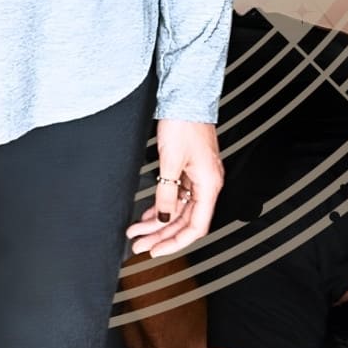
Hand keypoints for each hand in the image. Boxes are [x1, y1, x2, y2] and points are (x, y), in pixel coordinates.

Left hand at [127, 120, 223, 257]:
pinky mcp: (189, 169)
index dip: (176, 243)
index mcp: (209, 185)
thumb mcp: (170, 161)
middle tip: (140, 246)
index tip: (156, 251)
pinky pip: (176, 195)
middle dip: (161, 236)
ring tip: (137, 233)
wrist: (186, 96)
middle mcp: (207, 184)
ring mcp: (198, 177)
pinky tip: (148, 215)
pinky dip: (162, 207)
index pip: (196, 227)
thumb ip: (167, 192)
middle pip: (185, 222)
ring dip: (158, 223)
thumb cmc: (184, 123)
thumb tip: (164, 219)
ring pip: (179, 210)